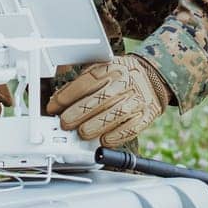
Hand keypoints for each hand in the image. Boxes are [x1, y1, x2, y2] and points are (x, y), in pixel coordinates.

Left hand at [47, 54, 168, 147]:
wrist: (152, 78)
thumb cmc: (120, 77)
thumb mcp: (101, 69)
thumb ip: (80, 82)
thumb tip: (57, 100)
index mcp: (112, 68)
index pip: (87, 81)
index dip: (68, 96)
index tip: (54, 107)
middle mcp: (125, 82)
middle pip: (101, 98)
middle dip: (79, 113)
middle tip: (65, 123)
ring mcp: (137, 99)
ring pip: (115, 114)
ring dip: (96, 125)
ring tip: (82, 133)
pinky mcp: (145, 115)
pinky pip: (131, 127)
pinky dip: (116, 135)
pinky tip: (104, 139)